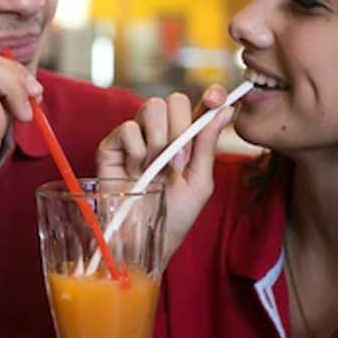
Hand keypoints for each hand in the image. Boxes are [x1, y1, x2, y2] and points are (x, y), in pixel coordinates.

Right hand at [96, 86, 233, 263]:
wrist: (144, 241)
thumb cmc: (172, 215)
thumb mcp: (200, 182)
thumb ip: (208, 144)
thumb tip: (227, 108)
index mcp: (185, 139)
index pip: (199, 105)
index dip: (210, 95)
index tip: (216, 100)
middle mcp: (160, 133)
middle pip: (174, 100)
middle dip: (181, 128)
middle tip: (179, 160)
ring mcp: (134, 138)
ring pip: (152, 107)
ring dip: (160, 140)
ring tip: (155, 168)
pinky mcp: (111, 146)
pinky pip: (128, 128)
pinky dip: (136, 150)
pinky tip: (134, 170)